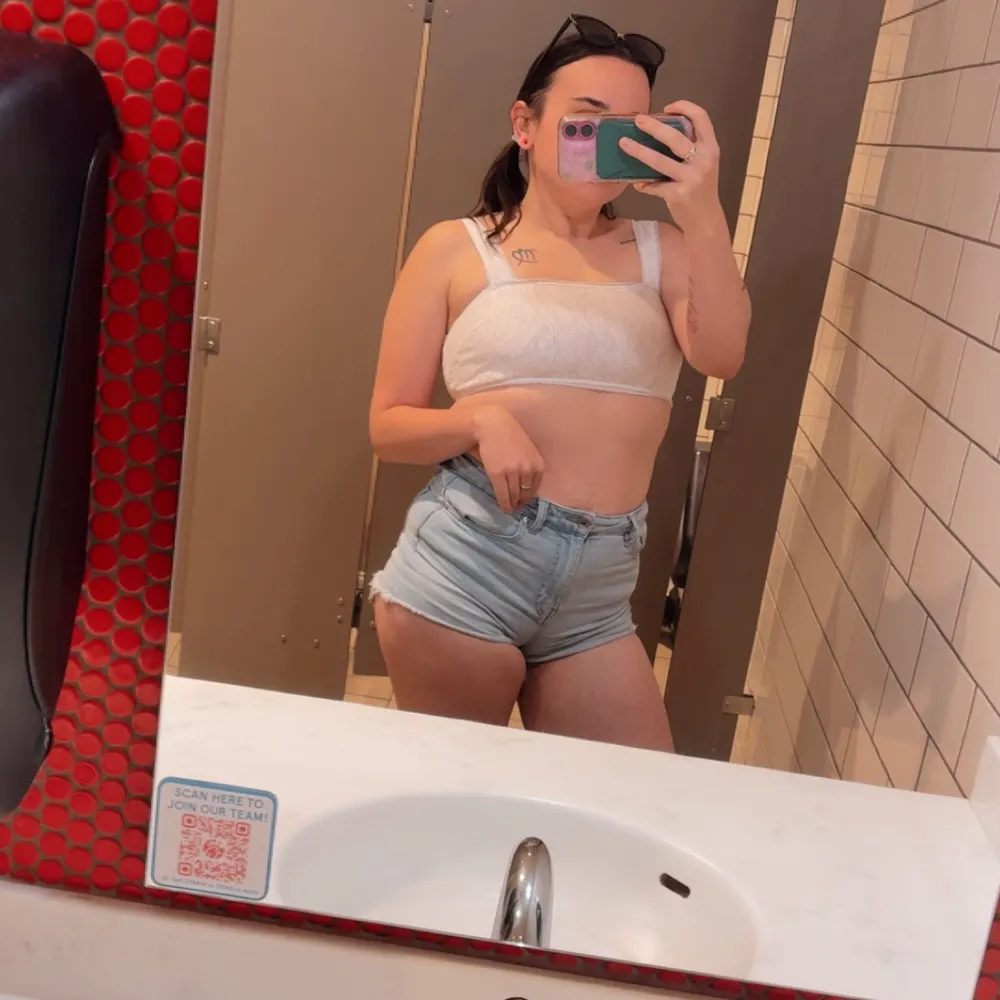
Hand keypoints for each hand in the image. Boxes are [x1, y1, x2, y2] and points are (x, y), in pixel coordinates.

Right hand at [471, 406, 543, 512]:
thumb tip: (526, 487)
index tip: (524, 501)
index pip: (535, 487)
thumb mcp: (528, 451)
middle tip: (516, 506)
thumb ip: (530, 466)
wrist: (493, 425)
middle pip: (525, 493)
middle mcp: (527, 469)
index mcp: (538, 464)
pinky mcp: (497, 473)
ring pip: (514, 495)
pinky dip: (503, 503)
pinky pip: (502, 494)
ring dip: (512, 504)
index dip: (529, 497)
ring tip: (509, 508)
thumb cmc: (510, 436)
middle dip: (521, 502)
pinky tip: (503, 507)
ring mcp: (512, 471)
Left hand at [620, 101, 723, 231]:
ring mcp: (691, 178)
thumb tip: (659, 131)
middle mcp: (703, 160)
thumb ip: (690, 148)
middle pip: (675, 137)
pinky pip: (654, 186)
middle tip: (638, 120)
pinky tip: (636, 183)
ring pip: (659, 161)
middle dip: (654, 126)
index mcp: (710, 148)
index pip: (701, 117)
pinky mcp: (678, 194)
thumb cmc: (701, 189)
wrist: (706, 220)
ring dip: (639, 151)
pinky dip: (643, 184)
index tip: (666, 107)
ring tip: (624, 143)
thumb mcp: (703, 164)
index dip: (684, 107)